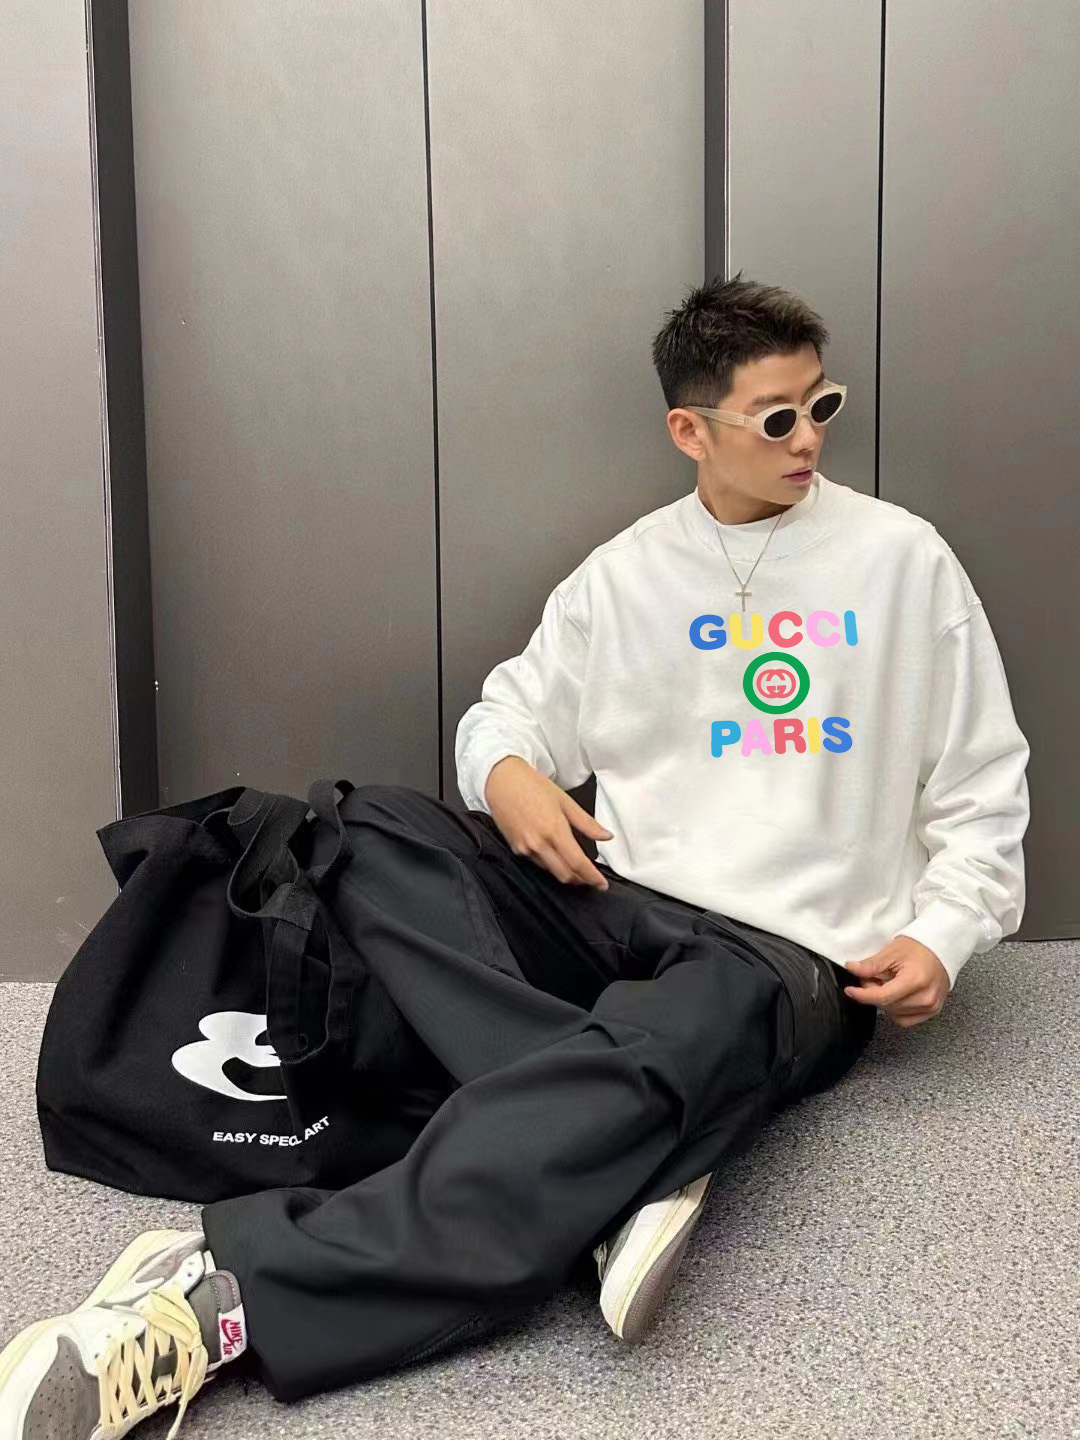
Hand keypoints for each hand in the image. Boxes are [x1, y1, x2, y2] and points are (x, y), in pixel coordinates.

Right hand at [484, 756, 613, 889]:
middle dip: (581, 881)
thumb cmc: (533, 786)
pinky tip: (557, 857)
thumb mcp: (565, 801)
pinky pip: (538, 864)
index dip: (592, 878)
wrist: (502, 782)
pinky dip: (551, 865)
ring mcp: (525, 849)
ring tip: (576, 867)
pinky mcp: (516, 850)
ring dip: (566, 874)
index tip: (602, 885)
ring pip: (551, 872)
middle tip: (592, 879)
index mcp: (555, 830)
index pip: (578, 863)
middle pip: (565, 875)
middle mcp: (539, 844)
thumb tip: (606, 836)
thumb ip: (587, 823)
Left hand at [841, 936, 950, 1027]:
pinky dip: (896, 1009)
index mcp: (916, 981)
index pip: (882, 997)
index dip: (862, 995)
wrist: (941, 948)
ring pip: (894, 1013)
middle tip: (873, 977)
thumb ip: (871, 965)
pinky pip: (905, 1019)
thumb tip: (852, 969)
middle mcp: (926, 997)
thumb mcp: (892, 952)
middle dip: (873, 993)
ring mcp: (931, 1006)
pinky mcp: (932, 1011)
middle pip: (887, 1005)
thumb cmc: (919, 947)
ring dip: (885, 1001)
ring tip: (888, 983)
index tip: (850, 990)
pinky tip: (896, 995)